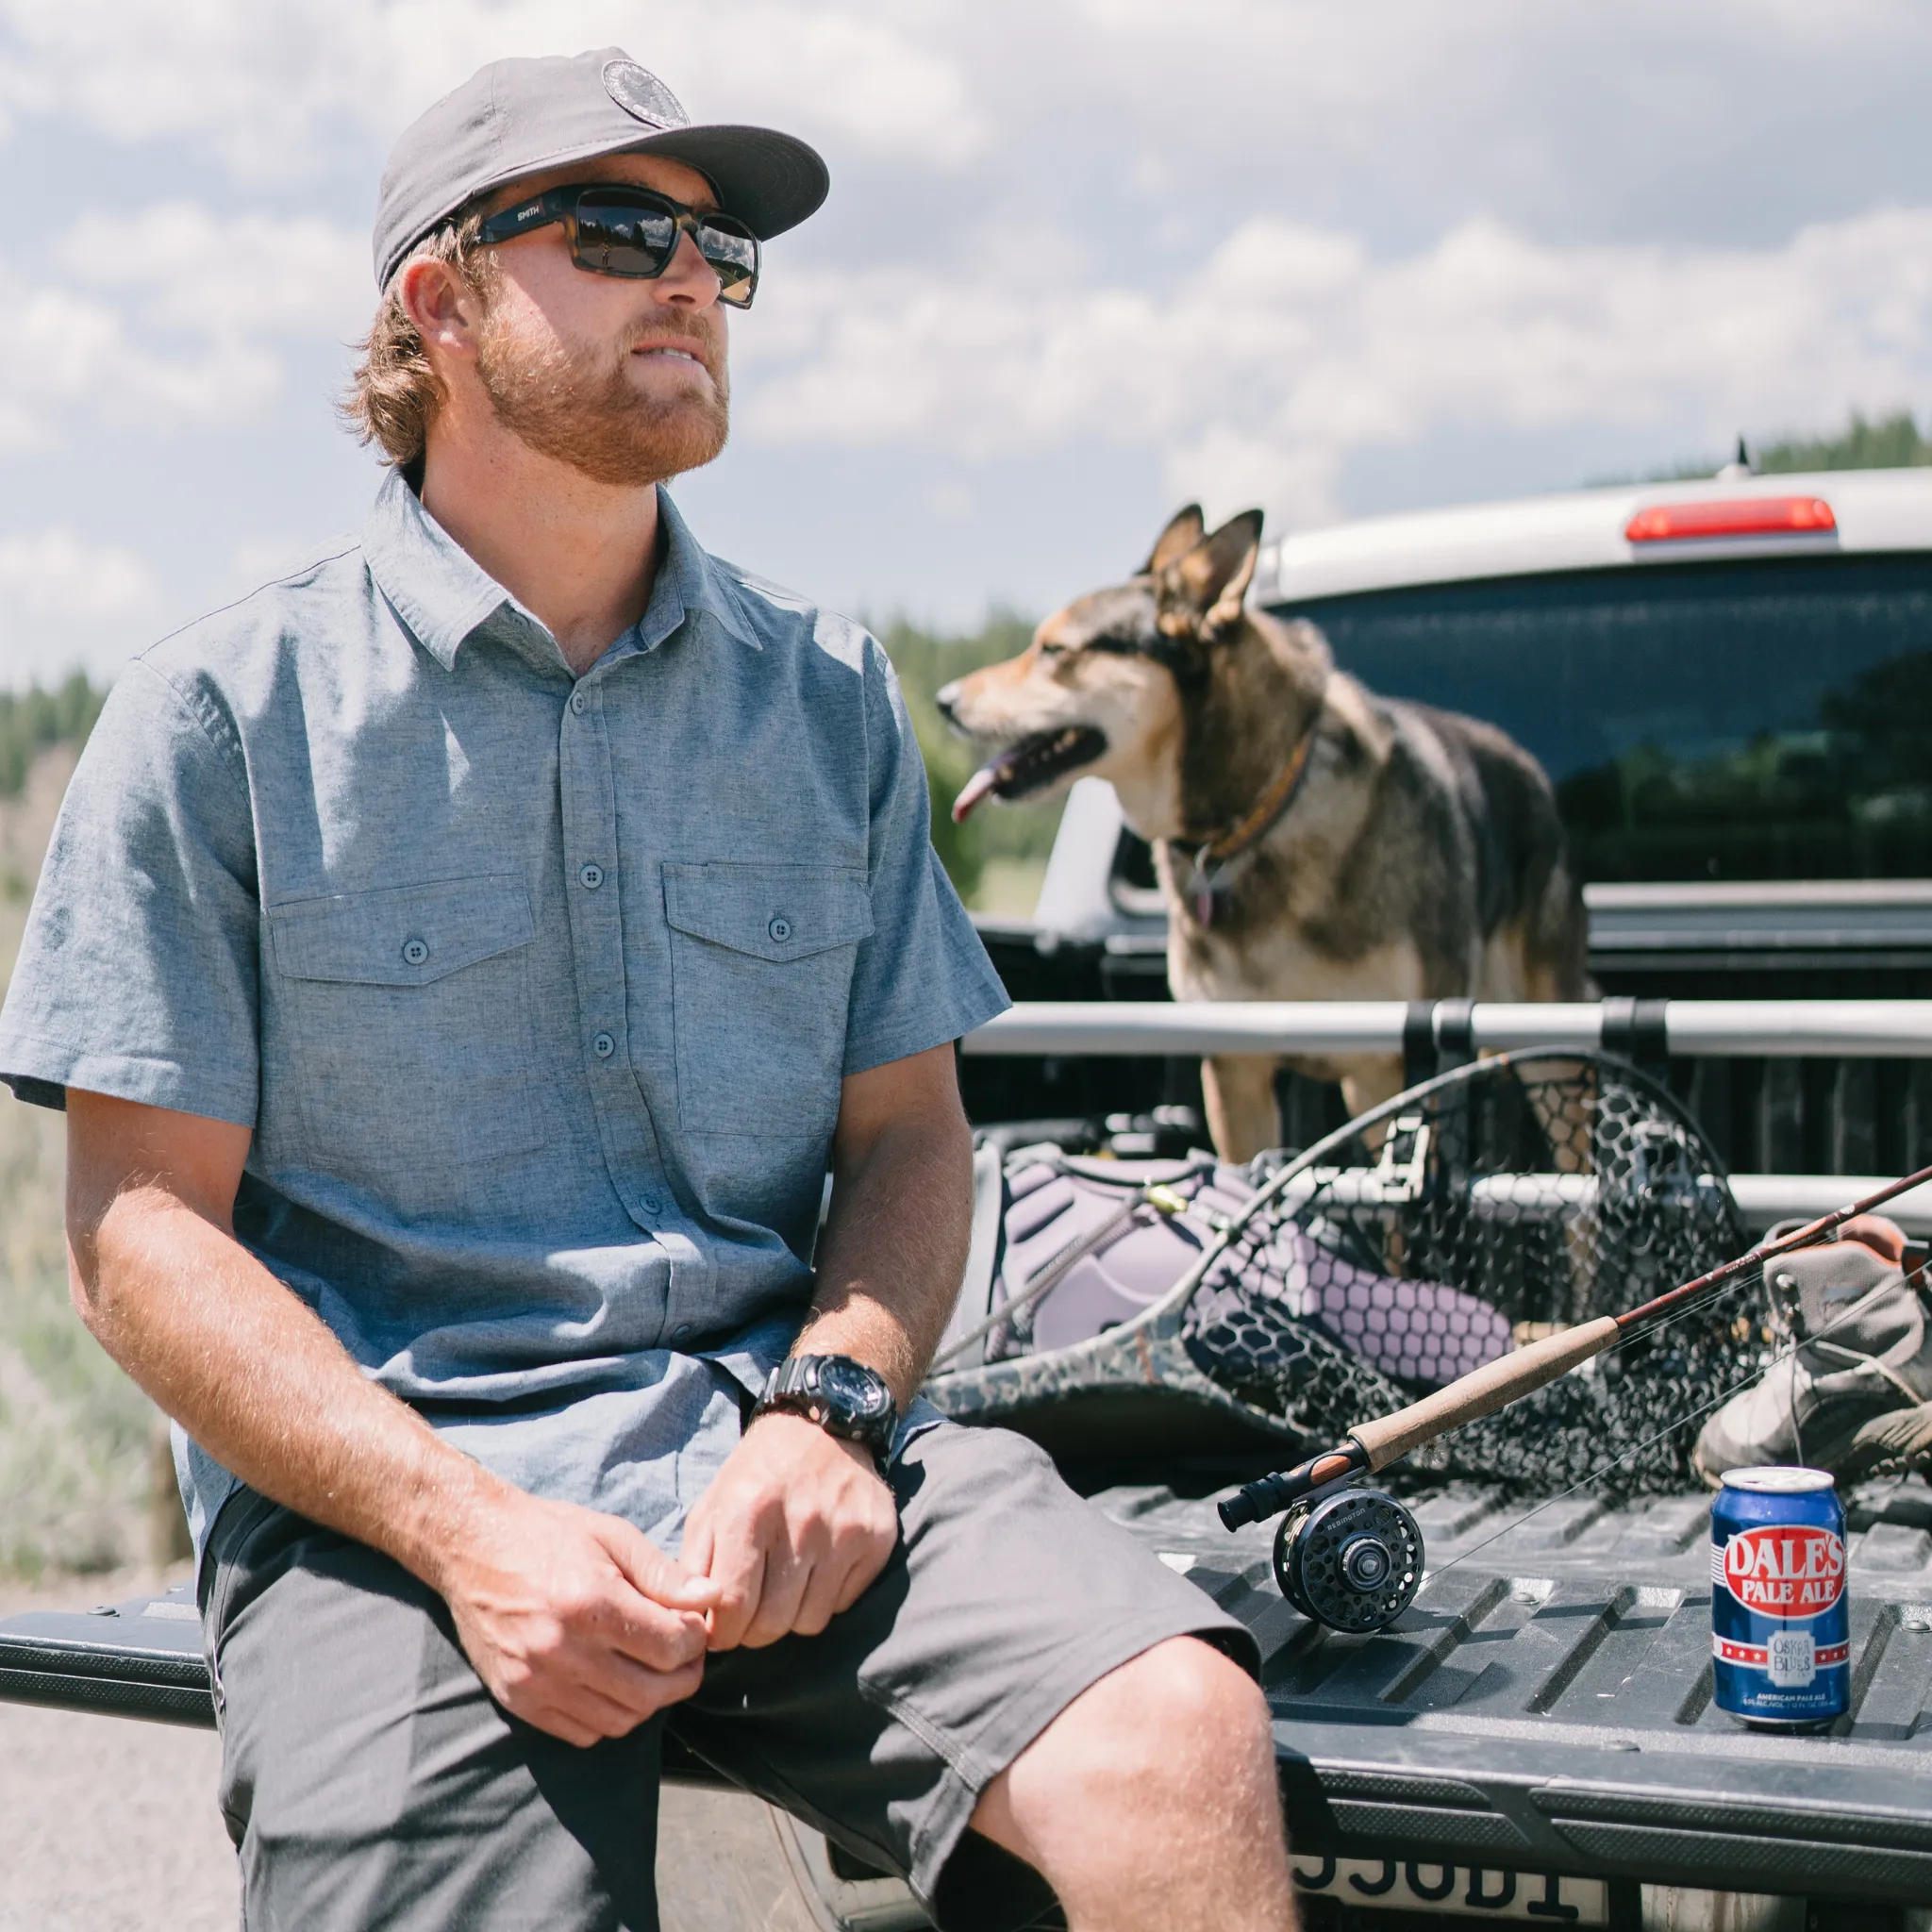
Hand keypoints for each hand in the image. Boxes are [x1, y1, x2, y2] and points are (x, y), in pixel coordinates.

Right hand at [431, 1483, 720, 1747]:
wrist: (471, 1547)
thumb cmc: (548, 1533)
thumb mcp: (612, 1536)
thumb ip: (663, 1573)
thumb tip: (711, 1598)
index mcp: (592, 1602)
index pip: (670, 1647)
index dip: (695, 1640)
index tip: (694, 1626)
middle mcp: (562, 1649)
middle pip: (651, 1693)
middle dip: (682, 1676)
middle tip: (684, 1655)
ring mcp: (536, 1680)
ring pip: (620, 1720)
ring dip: (648, 1701)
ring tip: (651, 1669)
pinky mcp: (517, 1700)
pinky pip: (581, 1732)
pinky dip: (608, 1717)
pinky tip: (613, 1684)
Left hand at [681, 1412, 897, 1651]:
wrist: (822, 1427)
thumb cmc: (756, 1476)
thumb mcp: (711, 1508)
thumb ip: (694, 1568)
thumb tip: (696, 1626)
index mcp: (749, 1511)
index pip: (733, 1606)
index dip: (723, 1633)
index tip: (723, 1630)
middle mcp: (801, 1521)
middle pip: (773, 1623)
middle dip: (755, 1631)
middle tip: (754, 1611)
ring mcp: (845, 1531)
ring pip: (810, 1622)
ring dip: (792, 1615)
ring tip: (785, 1586)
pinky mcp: (877, 1539)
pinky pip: (844, 1604)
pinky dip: (826, 1598)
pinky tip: (818, 1568)